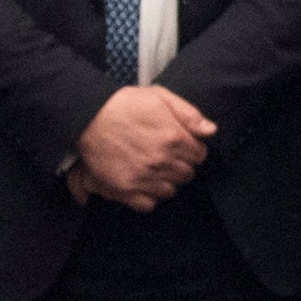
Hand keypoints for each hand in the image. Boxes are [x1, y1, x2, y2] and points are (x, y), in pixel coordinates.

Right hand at [77, 83, 217, 205]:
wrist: (88, 116)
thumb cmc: (125, 104)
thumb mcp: (160, 96)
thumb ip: (189, 114)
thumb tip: (211, 130)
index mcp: (173, 138)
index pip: (199, 156)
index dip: (192, 150)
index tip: (182, 146)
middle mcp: (161, 161)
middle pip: (187, 174)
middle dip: (181, 165)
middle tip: (167, 156)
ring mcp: (143, 177)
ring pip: (170, 190)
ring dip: (166, 181)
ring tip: (155, 168)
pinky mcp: (125, 189)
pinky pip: (148, 204)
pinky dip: (149, 196)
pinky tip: (144, 182)